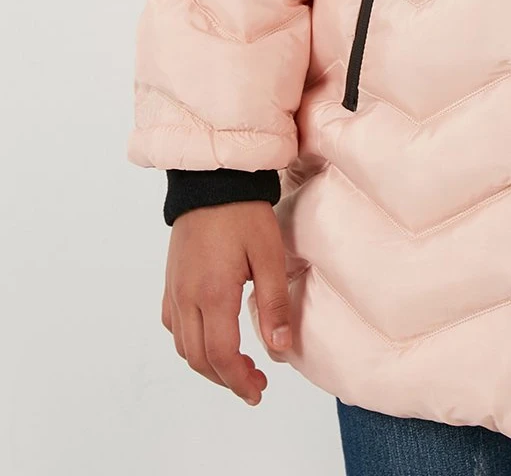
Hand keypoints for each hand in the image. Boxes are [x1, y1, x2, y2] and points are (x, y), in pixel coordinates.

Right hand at [161, 201, 292, 405]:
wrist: (212, 180)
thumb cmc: (244, 214)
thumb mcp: (269, 255)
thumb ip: (274, 304)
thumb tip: (280, 348)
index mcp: (212, 294)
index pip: (220, 356)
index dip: (239, 381)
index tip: (258, 390)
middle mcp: (186, 297)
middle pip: (198, 358)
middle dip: (226, 379)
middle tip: (254, 384)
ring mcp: (174, 290)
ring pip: (182, 346)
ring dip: (207, 364)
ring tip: (237, 365)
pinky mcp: (170, 281)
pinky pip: (173, 325)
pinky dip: (190, 342)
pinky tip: (211, 337)